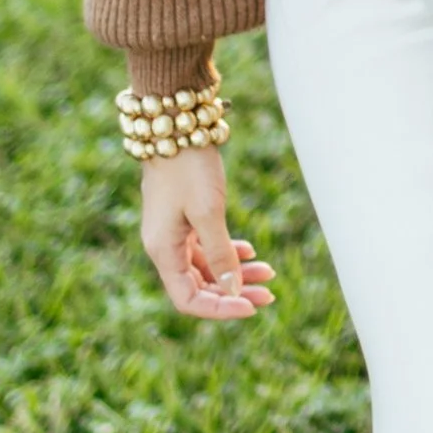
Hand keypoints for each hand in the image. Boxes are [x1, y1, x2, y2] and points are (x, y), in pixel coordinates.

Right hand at [140, 145, 275, 321]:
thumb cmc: (188, 167)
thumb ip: (220, 253)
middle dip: (234, 293)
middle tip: (270, 295)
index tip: (251, 305)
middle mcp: (164, 246)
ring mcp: (173, 231)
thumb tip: (234, 291)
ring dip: (236, 272)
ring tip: (270, 272)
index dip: (220, 308)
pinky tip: (251, 251)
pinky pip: (205, 246)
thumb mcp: (208, 212)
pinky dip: (228, 252)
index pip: (188, 299)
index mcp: (162, 250)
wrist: (175, 124)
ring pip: (206, 266)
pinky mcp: (183, 217)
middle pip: (199, 286)